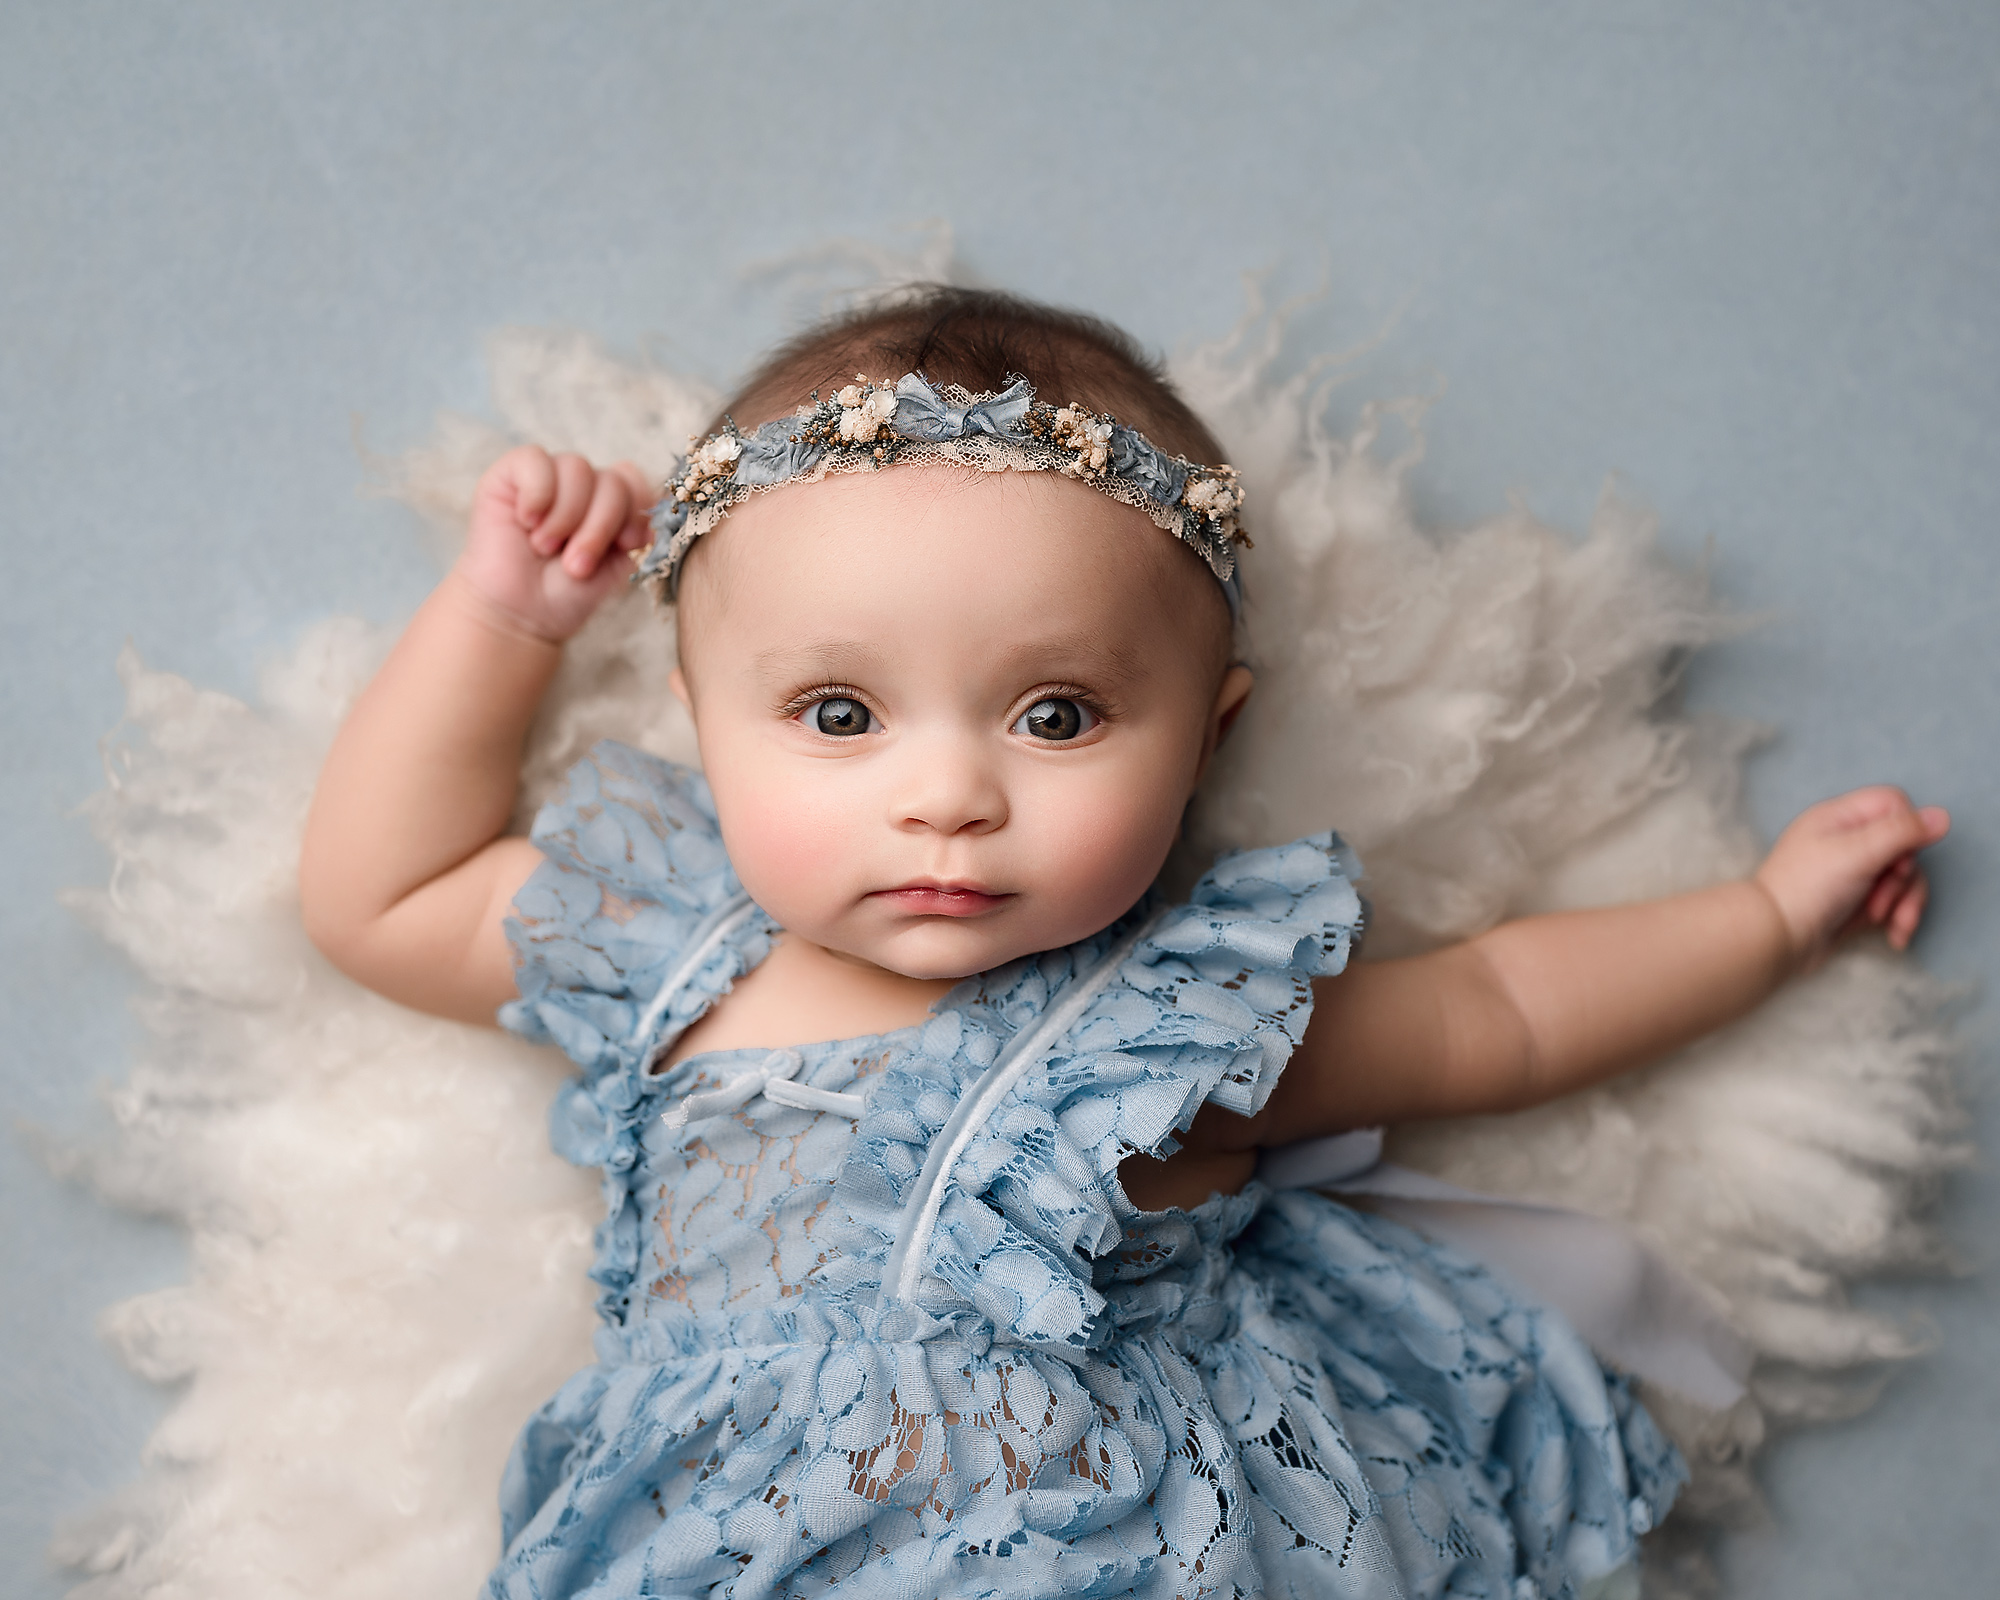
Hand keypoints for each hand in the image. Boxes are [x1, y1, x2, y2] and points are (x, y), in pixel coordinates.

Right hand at [454, 446, 655, 642]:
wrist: (520, 615)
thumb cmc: (566, 593)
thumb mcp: (618, 565)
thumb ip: (638, 530)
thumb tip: (657, 503)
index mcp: (609, 503)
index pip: (634, 479)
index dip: (635, 509)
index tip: (626, 545)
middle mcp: (581, 486)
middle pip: (611, 480)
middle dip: (599, 527)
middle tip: (576, 565)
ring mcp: (547, 477)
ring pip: (577, 468)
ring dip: (566, 518)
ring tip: (545, 549)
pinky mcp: (509, 474)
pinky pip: (535, 460)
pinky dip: (537, 494)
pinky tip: (527, 522)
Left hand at [1754, 786, 1949, 970]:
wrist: (1775, 941)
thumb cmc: (1805, 890)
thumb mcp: (1855, 853)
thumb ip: (1900, 832)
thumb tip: (1941, 816)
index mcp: (1838, 818)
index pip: (1893, 803)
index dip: (1907, 828)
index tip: (1897, 856)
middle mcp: (1847, 840)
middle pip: (1905, 844)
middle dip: (1904, 876)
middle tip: (1881, 895)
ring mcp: (1854, 872)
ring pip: (1905, 875)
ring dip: (1905, 902)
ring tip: (1889, 923)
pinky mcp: (1858, 900)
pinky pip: (1894, 900)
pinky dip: (1899, 917)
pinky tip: (1895, 937)